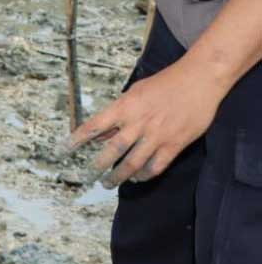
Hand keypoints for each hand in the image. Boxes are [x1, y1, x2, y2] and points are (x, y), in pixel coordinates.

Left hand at [69, 57, 224, 186]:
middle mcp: (138, 122)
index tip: (64, 149)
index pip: (94, 125)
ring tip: (109, 183)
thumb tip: (99, 132)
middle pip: (113, 149)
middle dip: (98, 165)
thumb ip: (117, 113)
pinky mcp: (175, 144)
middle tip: (89, 176)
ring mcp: (157, 135)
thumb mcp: (135, 92)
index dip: (77, 139)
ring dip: (120, 176)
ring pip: (133, 162)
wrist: (199, 80)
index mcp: (125, 106)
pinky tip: (138, 178)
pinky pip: (157, 166)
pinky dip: (145, 175)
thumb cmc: (165, 83)